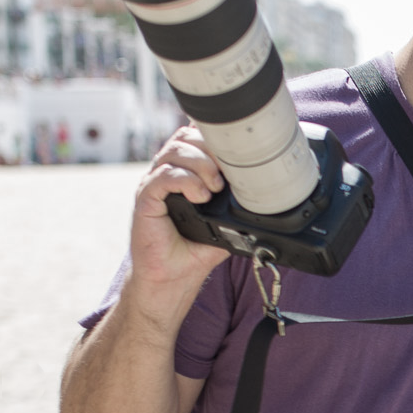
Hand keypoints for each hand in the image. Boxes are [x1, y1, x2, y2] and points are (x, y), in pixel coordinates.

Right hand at [130, 125, 230, 288]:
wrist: (173, 276)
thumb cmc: (197, 248)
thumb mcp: (226, 220)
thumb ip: (238, 199)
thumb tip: (267, 187)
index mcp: (185, 172)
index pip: (196, 136)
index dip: (216, 138)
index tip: (238, 156)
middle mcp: (167, 173)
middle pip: (184, 137)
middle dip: (211, 148)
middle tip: (227, 174)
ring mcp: (154, 185)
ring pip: (174, 152)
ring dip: (201, 164)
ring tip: (214, 188)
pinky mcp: (145, 200)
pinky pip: (162, 177)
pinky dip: (185, 182)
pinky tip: (199, 197)